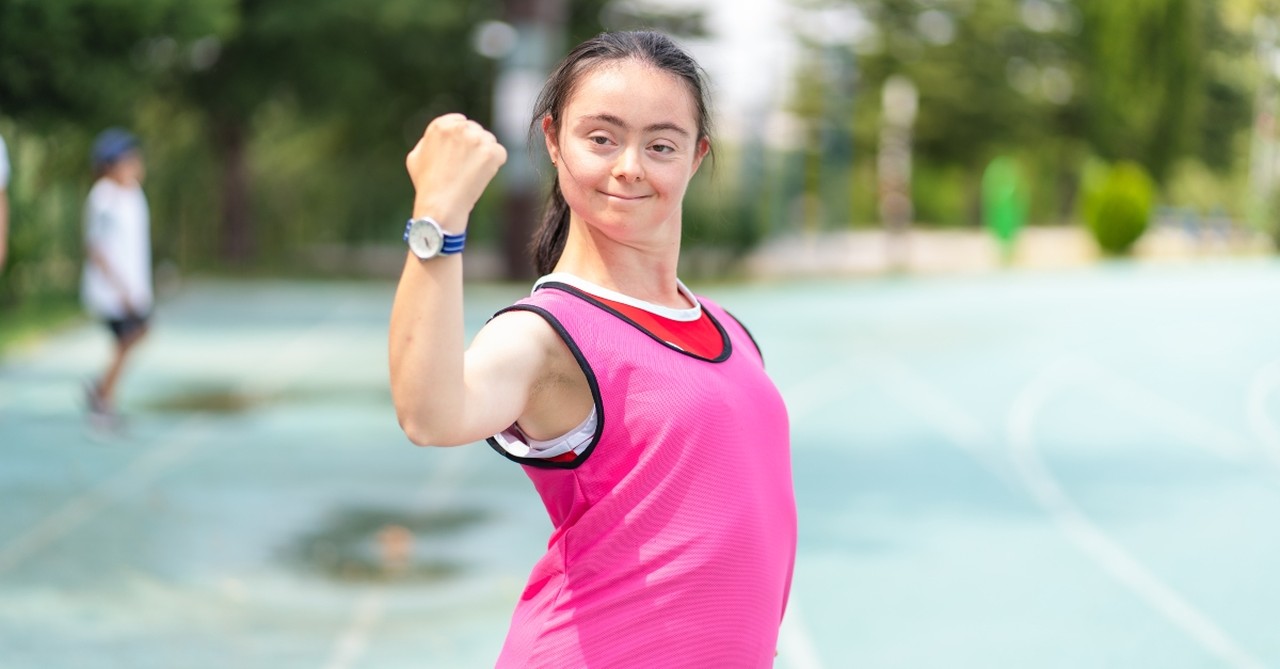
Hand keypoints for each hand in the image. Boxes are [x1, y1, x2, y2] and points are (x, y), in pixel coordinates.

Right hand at [406, 114, 506, 232]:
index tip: (461, 152)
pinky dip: (495, 165)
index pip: (461, 122)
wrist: (441, 204)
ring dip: (485, 155)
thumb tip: (442, 135)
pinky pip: (500, 154)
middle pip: (476, 131)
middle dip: (475, 146)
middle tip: (467, 167)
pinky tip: (481, 176)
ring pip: (489, 141)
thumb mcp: (415, 157)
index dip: (463, 138)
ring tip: (471, 174)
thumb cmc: (427, 184)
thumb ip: (429, 141)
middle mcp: (459, 128)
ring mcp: (477, 139)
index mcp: (440, 126)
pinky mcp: (491, 152)